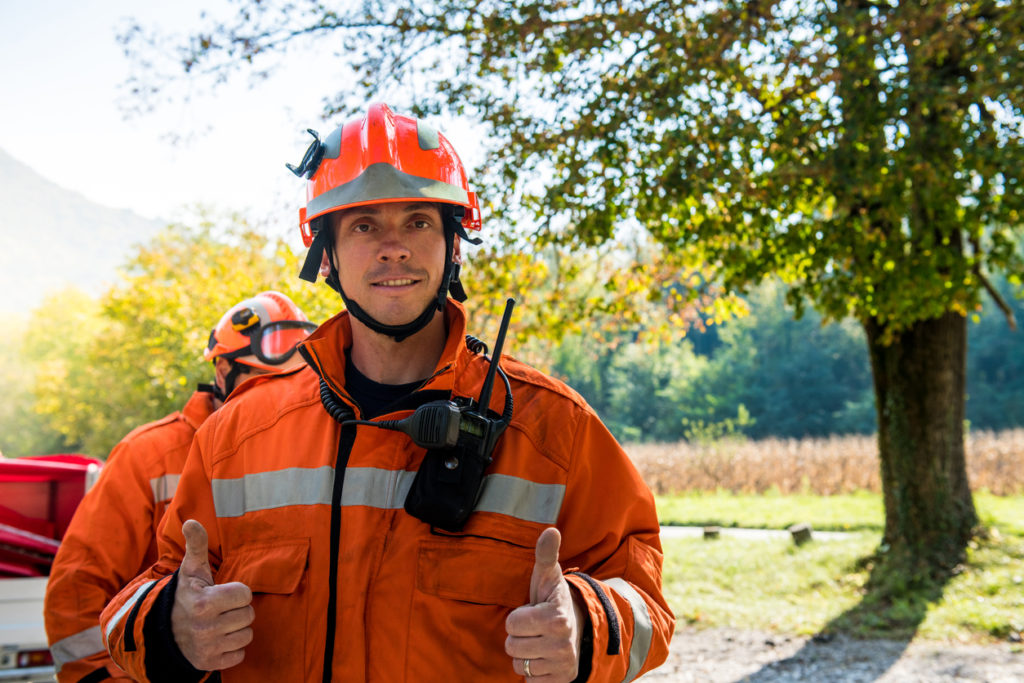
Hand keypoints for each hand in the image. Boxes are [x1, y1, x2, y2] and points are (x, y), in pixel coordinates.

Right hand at [171, 520, 253, 670]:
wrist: (162, 632)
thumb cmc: (184, 597)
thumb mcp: (190, 570)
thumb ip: (197, 545)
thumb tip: (191, 521)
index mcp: (204, 602)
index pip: (245, 594)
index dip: (237, 592)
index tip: (222, 593)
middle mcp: (206, 627)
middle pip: (249, 615)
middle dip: (238, 610)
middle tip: (220, 609)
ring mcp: (208, 647)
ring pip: (247, 635)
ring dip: (236, 629)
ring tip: (219, 623)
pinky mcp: (210, 663)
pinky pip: (240, 654)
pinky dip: (232, 648)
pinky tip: (218, 639)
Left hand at [505, 528, 583, 680]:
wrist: (578, 628)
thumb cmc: (552, 600)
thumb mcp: (547, 577)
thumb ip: (545, 555)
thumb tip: (550, 530)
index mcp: (557, 617)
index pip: (511, 624)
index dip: (517, 617)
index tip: (531, 612)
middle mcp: (562, 643)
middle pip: (512, 647)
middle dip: (518, 637)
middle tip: (534, 629)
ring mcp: (563, 664)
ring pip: (519, 665)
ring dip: (524, 655)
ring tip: (538, 642)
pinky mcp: (562, 681)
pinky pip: (529, 681)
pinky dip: (533, 671)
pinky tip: (543, 658)